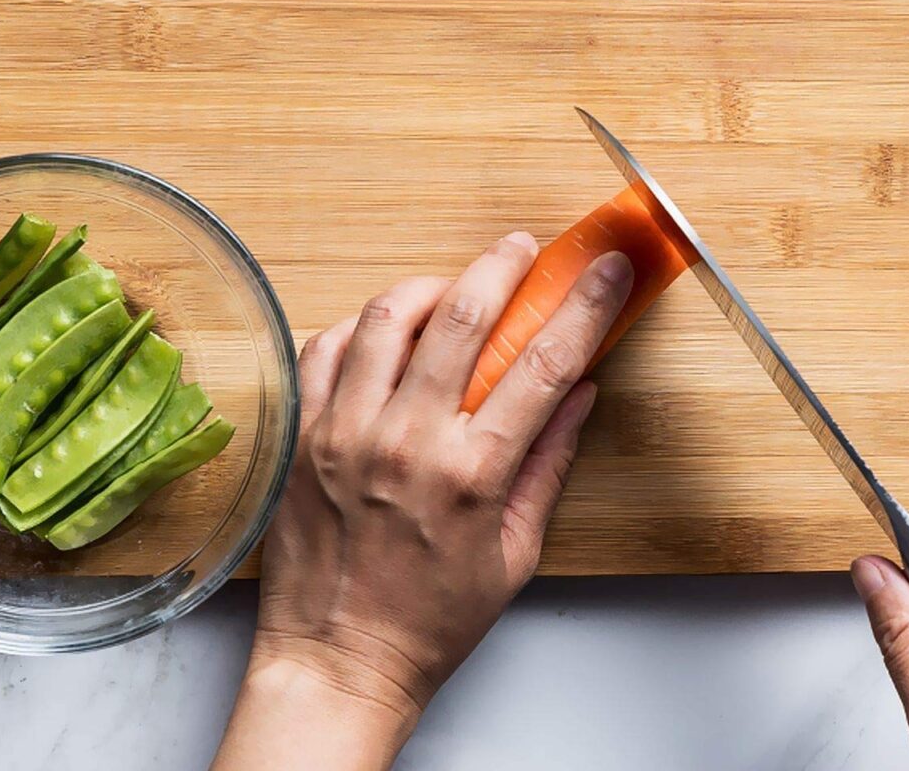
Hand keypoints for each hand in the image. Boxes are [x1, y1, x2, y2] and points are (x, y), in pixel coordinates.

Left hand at [213, 233, 632, 770]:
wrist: (338, 660)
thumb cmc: (430, 620)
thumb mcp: (515, 553)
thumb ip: (548, 464)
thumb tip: (581, 394)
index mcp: (471, 474)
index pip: (544, 365)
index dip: (583, 306)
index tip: (605, 270)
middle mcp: (406, 442)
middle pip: (462, 316)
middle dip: (501, 265)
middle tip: (519, 248)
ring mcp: (345, 433)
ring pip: (386, 318)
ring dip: (427, 287)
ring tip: (449, 289)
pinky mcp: (303, 435)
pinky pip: (325, 347)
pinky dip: (359, 326)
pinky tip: (382, 334)